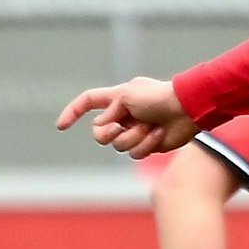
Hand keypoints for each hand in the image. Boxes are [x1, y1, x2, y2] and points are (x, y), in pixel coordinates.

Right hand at [56, 77, 198, 158]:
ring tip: (150, 127)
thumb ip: (110, 111)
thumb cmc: (159, 97)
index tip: (61, 126)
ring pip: (118, 146)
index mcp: (118, 97)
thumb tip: (103, 128)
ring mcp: (135, 131)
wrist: (188, 109)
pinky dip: (146, 144)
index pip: (89, 102)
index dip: (73, 112)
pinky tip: (159, 134)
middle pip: (99, 133)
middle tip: (120, 127)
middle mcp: (124, 115)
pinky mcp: (147, 144)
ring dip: (133, 137)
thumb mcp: (128, 95)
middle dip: (109, 133)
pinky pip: (135, 153)